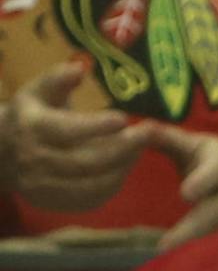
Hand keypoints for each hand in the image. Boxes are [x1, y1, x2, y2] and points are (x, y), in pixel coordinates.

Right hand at [3, 62, 151, 209]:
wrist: (2, 153)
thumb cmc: (30, 115)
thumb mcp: (37, 92)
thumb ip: (58, 79)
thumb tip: (81, 67)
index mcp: (31, 127)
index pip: (67, 130)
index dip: (97, 126)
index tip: (124, 117)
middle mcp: (35, 159)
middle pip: (86, 161)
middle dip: (122, 148)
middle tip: (149, 133)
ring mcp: (45, 186)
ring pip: (93, 183)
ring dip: (123, 167)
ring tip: (140, 149)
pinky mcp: (55, 203)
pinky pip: (92, 199)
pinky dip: (113, 183)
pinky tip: (125, 166)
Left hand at [149, 127, 217, 249]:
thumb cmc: (210, 155)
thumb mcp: (191, 142)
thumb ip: (166, 138)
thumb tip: (137, 130)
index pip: (215, 173)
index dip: (203, 183)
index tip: (186, 194)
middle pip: (216, 210)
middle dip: (193, 225)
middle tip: (168, 240)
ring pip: (215, 225)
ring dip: (191, 236)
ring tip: (165, 245)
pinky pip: (213, 232)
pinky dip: (192, 238)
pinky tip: (171, 244)